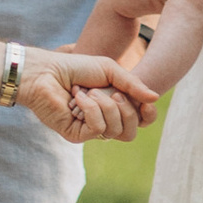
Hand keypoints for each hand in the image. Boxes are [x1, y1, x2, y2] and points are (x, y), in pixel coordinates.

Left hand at [18, 48, 158, 140]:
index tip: (147, 103)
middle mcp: (104, 121)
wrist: (47, 70)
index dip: (148, 116)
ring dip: (106, 106)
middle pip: (131, 131)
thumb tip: (155, 98)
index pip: (140, 123)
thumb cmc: (75, 68)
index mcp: (114, 107)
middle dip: (126, 109)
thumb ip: (133, 84)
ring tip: (89, 92)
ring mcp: (89, 130)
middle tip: (112, 92)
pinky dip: (92, 109)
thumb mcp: (110, 70)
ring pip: (115, 131)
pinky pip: (98, 129)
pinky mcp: (76, 135)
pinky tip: (78, 98)